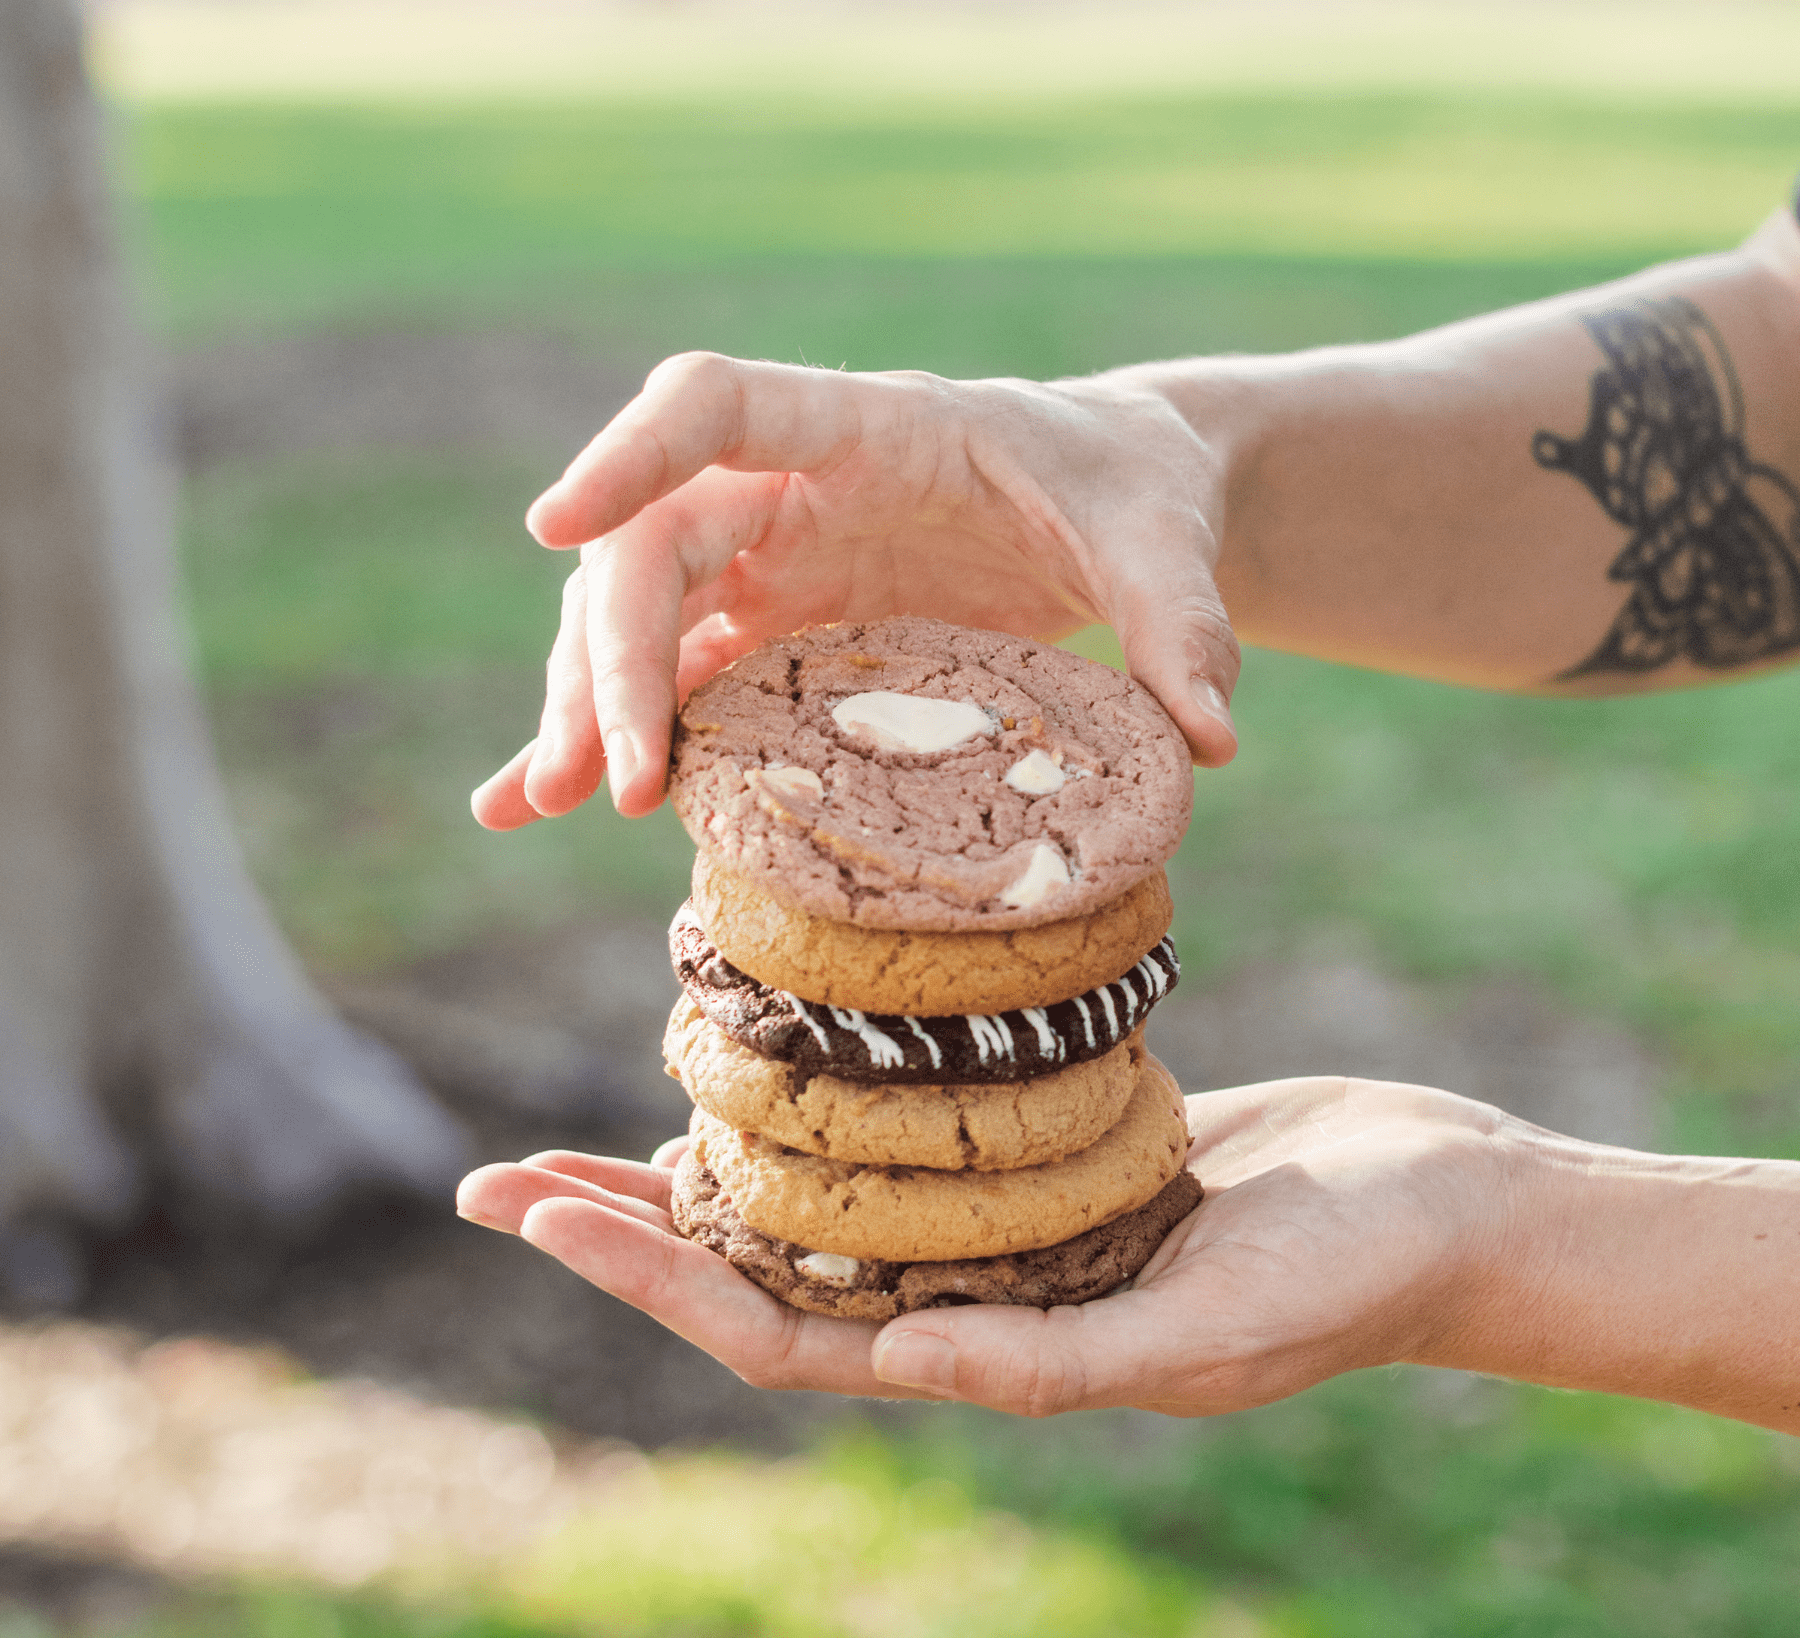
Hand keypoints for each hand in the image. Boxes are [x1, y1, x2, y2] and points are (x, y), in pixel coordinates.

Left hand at [453, 1078, 1524, 1416]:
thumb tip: (894, 1358)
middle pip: (756, 1269)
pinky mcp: (1036, 1148)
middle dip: (620, 1229)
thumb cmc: (1350, 1277)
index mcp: (988, 1355)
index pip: (776, 1330)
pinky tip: (755, 1056)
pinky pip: (892, 1130)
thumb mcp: (1210, 1331)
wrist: (1436, 1200)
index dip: (648, 1279)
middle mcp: (970, 1293)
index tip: (536, 1210)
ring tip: (575, 1130)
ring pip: (806, 1199)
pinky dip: (808, 1101)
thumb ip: (1057, 1359)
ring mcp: (997, 1223)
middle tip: (492, 1181)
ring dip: (690, 1166)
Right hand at [471, 354, 1240, 826]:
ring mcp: (772, 563)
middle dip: (616, 658)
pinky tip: (533, 799)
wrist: (1116, 503)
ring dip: (586, 708)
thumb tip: (1210, 744)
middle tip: (624, 784)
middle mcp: (790, 489)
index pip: (714, 404)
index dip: (629, 453)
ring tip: (540, 803)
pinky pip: (674, 679)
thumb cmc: (1131, 490)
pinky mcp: (777, 632)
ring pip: (637, 621)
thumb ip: (1183, 623)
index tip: (554, 523)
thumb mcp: (1164, 540)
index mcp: (867, 424)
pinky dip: (614, 736)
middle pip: (650, 547)